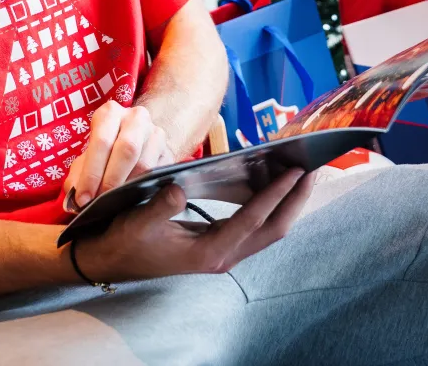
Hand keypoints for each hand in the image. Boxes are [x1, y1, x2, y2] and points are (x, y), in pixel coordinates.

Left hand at [63, 101, 174, 209]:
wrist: (133, 142)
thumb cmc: (105, 151)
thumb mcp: (87, 158)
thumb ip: (78, 176)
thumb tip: (74, 199)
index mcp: (111, 112)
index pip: (102, 141)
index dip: (92, 172)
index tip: (83, 198)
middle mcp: (136, 117)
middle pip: (126, 148)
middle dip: (110, 179)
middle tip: (99, 202)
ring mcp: (155, 133)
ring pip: (145, 163)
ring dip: (127, 186)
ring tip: (113, 203)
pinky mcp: (168, 152)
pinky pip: (158, 173)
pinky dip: (143, 189)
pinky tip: (131, 199)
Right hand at [77, 167, 315, 282]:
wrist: (114, 260)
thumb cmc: (126, 240)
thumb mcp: (138, 223)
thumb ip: (160, 208)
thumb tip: (179, 189)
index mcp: (209, 252)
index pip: (253, 220)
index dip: (276, 195)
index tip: (295, 171)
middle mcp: (223, 255)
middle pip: (274, 230)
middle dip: (296, 200)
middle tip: (313, 168)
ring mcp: (224, 252)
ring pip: (269, 230)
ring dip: (288, 203)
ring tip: (302, 173)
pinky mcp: (220, 244)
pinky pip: (256, 226)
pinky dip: (271, 204)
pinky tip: (273, 184)